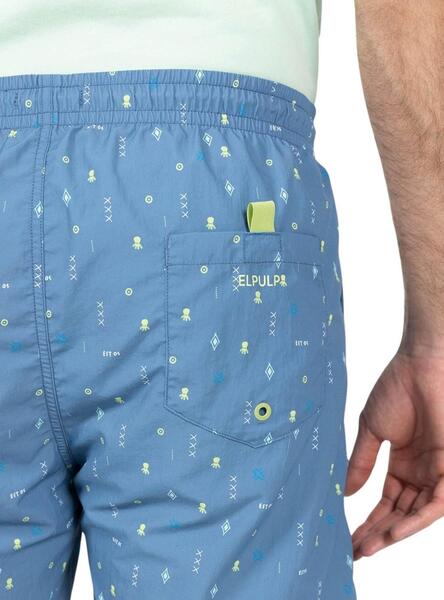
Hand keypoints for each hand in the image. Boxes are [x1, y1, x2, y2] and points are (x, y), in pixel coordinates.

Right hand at [345, 348, 443, 558]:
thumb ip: (360, 462)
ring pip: (418, 514)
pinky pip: (435, 504)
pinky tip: (393, 532)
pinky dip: (415, 520)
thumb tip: (344, 492)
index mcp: (403, 465)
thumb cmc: (396, 389)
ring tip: (369, 546)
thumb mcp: (371, 430)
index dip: (369, 521)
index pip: (387, 502)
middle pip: (400, 513)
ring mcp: (436, 472)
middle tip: (355, 550)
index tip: (348, 537)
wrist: (419, 366)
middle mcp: (421, 474)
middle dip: (378, 534)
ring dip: (394, 533)